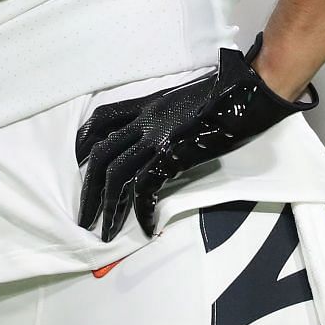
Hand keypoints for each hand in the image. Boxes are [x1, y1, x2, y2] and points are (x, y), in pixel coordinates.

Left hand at [75, 34, 316, 240]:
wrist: (245, 92)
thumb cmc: (223, 94)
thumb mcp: (182, 99)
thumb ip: (164, 114)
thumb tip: (156, 134)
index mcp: (147, 104)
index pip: (102, 119)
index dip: (84, 142)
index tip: (79, 162)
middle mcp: (146, 120)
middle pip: (101, 155)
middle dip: (88, 190)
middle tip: (83, 217)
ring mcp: (158, 137)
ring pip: (117, 175)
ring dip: (107, 207)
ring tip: (104, 232)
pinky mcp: (173, 154)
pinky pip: (146, 186)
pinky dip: (141, 209)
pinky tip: (144, 225)